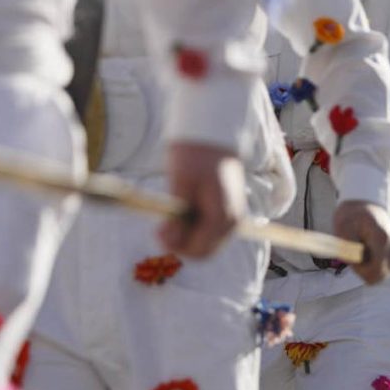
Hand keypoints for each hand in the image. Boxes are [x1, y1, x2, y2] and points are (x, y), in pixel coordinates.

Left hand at [159, 142, 245, 257]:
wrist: (212, 137)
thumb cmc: (195, 156)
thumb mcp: (180, 184)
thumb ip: (176, 216)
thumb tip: (168, 241)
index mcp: (222, 217)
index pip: (198, 250)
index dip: (175, 245)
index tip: (157, 229)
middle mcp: (232, 224)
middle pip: (203, 252)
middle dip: (180, 244)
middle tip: (161, 226)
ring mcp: (232, 221)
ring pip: (205, 245)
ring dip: (185, 237)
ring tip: (172, 215)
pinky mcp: (227, 216)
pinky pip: (208, 234)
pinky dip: (192, 230)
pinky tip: (182, 212)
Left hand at [332, 200, 389, 284]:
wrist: (366, 206)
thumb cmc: (352, 217)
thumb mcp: (343, 229)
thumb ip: (348, 248)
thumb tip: (356, 262)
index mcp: (383, 240)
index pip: (375, 272)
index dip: (359, 270)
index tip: (351, 258)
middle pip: (378, 277)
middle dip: (363, 270)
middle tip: (355, 253)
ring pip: (381, 276)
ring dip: (368, 267)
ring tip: (363, 249)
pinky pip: (383, 271)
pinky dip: (374, 265)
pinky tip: (370, 250)